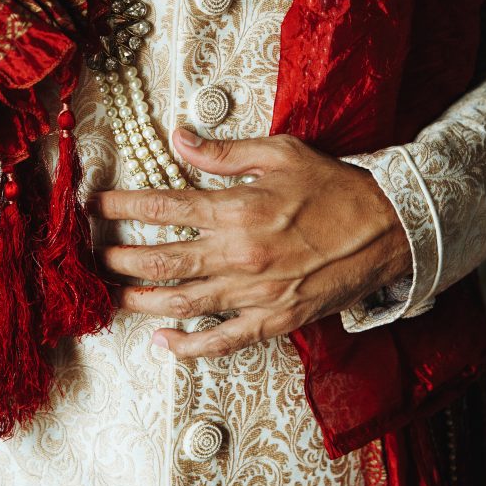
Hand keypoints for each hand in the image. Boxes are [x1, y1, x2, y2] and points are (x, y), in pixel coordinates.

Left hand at [88, 129, 412, 358]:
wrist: (388, 229)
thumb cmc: (335, 188)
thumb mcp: (280, 154)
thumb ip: (224, 152)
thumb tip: (179, 138)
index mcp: (239, 209)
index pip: (165, 206)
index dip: (125, 205)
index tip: (99, 206)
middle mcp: (241, 254)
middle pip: (162, 260)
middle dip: (121, 257)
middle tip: (96, 256)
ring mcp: (256, 292)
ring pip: (183, 303)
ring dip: (142, 300)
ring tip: (116, 293)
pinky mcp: (275, 319)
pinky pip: (223, 341)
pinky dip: (189, 346)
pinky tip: (164, 342)